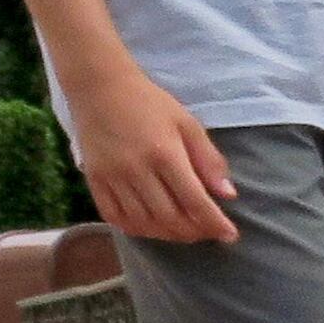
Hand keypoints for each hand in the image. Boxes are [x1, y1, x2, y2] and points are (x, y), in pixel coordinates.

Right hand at [64, 66, 238, 244]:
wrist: (99, 87)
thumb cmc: (148, 102)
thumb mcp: (187, 123)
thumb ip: (208, 159)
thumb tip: (228, 195)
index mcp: (165, 154)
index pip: (195, 201)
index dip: (215, 224)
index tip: (230, 235)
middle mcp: (137, 170)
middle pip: (169, 218)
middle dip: (193, 232)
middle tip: (207, 232)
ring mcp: (112, 177)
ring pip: (143, 222)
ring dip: (167, 234)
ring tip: (182, 231)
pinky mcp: (93, 180)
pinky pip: (114, 216)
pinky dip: (135, 228)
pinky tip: (149, 225)